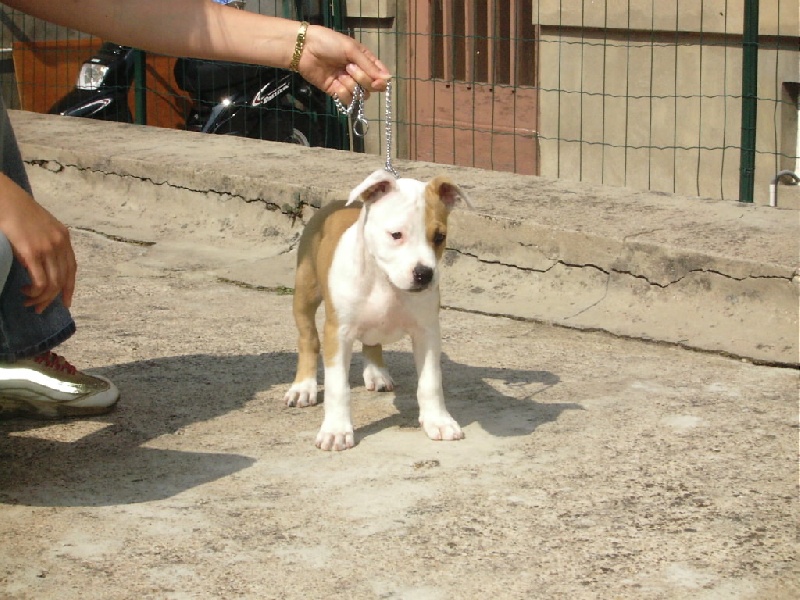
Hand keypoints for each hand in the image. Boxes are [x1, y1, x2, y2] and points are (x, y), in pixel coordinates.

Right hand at [0, 174, 75, 313]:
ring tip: (29, 302)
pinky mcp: (32, 252)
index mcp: (64, 237)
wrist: (4, 198)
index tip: (65, 303)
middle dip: (52, 298)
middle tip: (39, 308)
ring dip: (41, 298)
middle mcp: (60, 243)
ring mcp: (47, 248)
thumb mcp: (40, 227)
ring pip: (53, 283)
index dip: (69, 288)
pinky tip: (25, 291)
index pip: (72, 268)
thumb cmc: (17, 211)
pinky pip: (41, 280)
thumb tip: (39, 267)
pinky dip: (35, 291)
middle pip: (63, 279)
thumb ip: (46, 245)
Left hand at [299, 25, 390, 104]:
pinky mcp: (335, 92)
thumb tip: (388, 79)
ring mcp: (347, 83)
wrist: (304, 49)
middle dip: (363, 80)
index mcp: (364, 60)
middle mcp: (358, 73)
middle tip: (350, 68)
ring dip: (351, 86)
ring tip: (339, 75)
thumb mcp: (352, 50)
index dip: (380, 81)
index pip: (380, 75)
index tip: (377, 82)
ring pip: (359, 95)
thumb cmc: (329, 43)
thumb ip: (369, 66)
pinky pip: (347, 100)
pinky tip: (336, 84)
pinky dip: (343, 94)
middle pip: (371, 88)